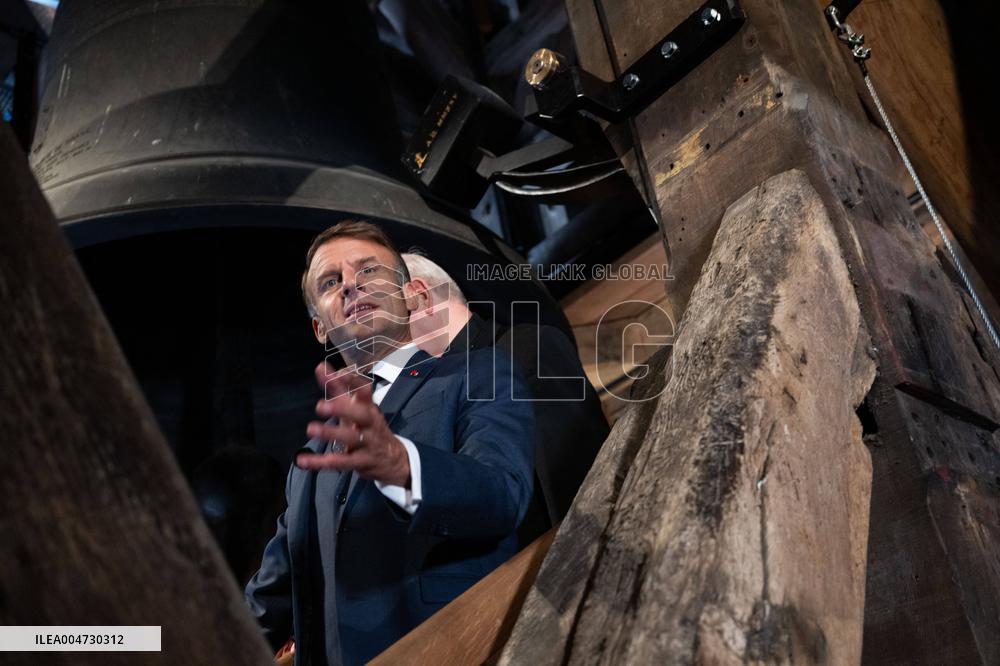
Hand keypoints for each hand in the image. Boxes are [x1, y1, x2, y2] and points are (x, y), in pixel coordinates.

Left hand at [295, 361, 410, 486]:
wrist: (393, 460)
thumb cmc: (369, 429)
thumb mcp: (356, 409)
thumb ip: (337, 388)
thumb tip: (320, 366)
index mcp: (369, 408)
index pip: (365, 392)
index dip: (353, 382)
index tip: (337, 373)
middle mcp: (371, 425)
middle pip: (362, 415)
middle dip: (343, 409)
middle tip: (320, 406)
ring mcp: (367, 444)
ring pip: (351, 439)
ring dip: (331, 433)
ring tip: (311, 429)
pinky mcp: (360, 463)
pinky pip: (340, 462)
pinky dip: (320, 462)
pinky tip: (302, 461)